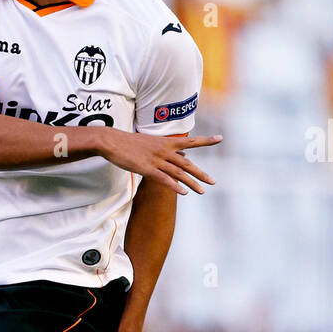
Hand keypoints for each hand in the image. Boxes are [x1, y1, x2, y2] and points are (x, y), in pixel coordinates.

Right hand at [98, 129, 222, 193]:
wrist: (112, 141)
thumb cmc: (129, 142)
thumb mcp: (151, 142)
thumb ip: (168, 149)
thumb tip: (183, 154)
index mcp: (166, 143)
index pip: (190, 142)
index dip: (206, 141)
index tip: (220, 138)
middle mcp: (164, 151)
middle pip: (187, 163)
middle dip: (201, 174)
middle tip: (213, 181)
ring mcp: (156, 160)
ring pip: (178, 173)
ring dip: (191, 183)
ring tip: (201, 191)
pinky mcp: (147, 169)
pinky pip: (164, 179)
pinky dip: (174, 186)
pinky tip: (183, 193)